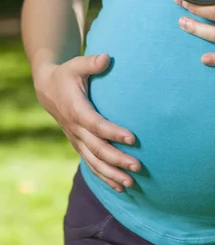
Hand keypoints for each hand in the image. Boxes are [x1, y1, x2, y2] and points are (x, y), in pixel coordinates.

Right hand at [34, 54, 141, 191]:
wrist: (47, 89)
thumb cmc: (67, 74)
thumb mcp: (76, 64)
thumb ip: (91, 63)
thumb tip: (107, 57)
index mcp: (76, 109)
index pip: (96, 124)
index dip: (113, 132)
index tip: (133, 138)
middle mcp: (75, 128)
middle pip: (97, 148)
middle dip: (117, 159)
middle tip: (137, 166)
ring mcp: (76, 139)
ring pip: (93, 162)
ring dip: (112, 174)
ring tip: (131, 184)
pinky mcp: (79, 144)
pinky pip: (91, 164)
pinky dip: (104, 177)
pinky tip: (119, 187)